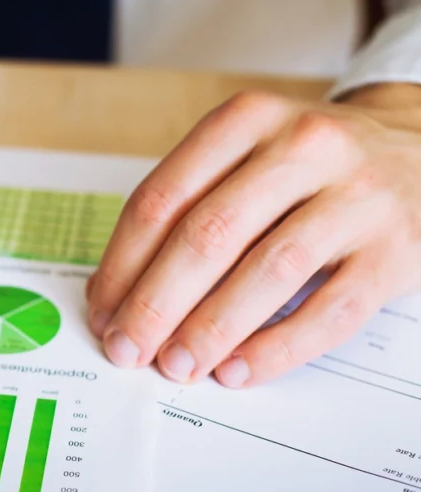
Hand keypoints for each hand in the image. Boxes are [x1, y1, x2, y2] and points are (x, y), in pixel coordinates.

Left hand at [85, 83, 420, 387]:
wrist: (419, 148)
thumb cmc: (308, 166)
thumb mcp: (245, 156)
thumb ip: (186, 209)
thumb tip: (118, 295)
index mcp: (248, 121)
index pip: (163, 198)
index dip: (123, 263)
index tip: (102, 311)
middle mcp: (304, 147)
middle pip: (208, 235)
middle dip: (156, 304)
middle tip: (127, 349)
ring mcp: (357, 197)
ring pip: (267, 272)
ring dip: (210, 329)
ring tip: (176, 367)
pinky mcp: (395, 251)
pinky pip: (330, 311)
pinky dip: (276, 348)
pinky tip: (237, 371)